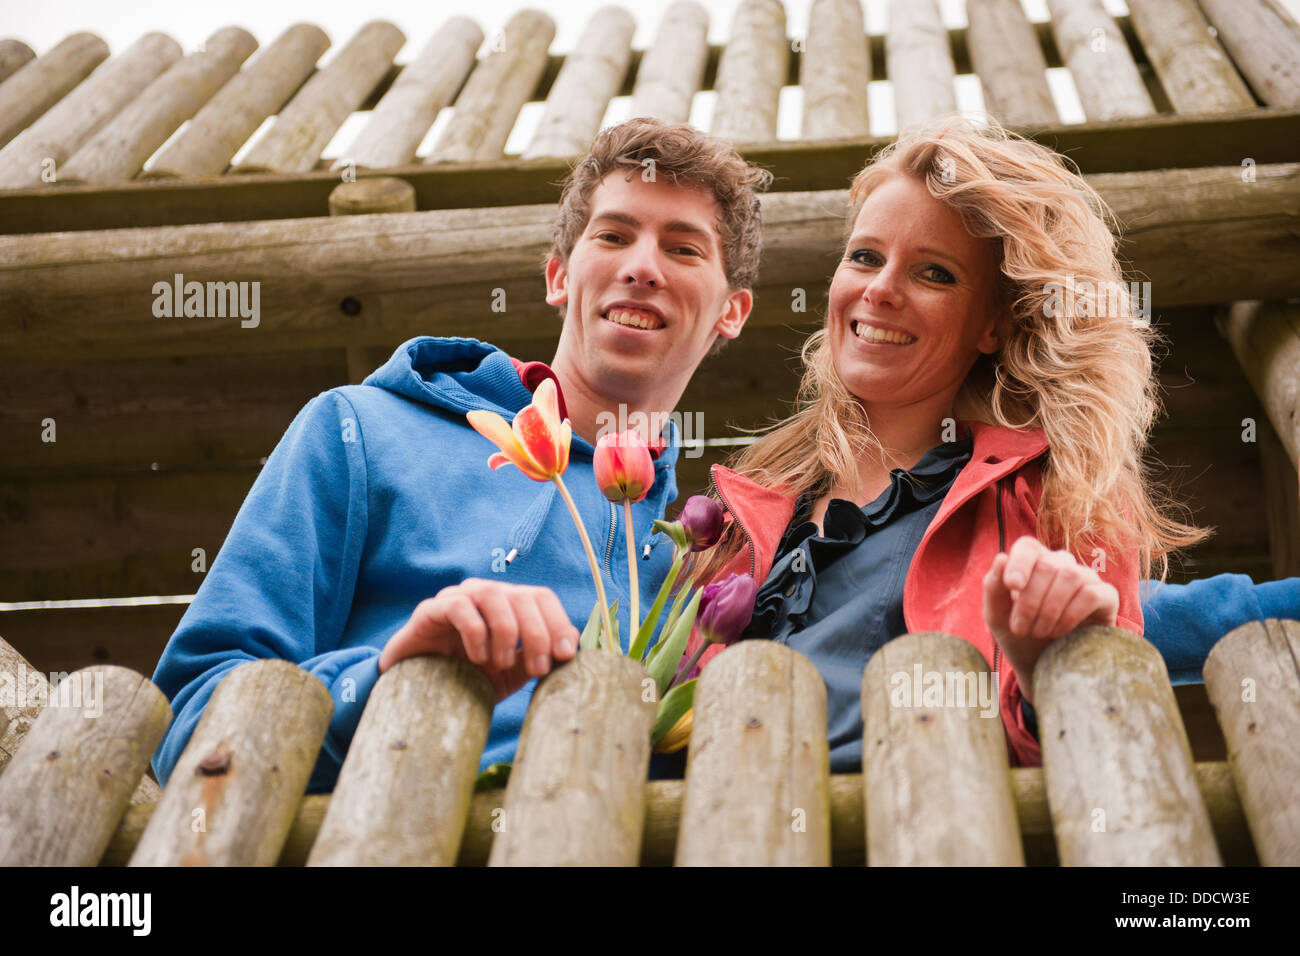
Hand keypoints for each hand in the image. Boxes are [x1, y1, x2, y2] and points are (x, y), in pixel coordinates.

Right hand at [379, 578, 580, 701]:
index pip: (542, 598)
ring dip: (507, 632)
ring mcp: (459, 597)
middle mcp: (487, 594)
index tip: (565, 654)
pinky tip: (476, 658)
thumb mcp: (511, 674)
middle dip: (538, 634)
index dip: (559, 622)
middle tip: (537, 669)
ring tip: (502, 663)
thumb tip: (571, 644)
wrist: (421, 692)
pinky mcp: (431, 609)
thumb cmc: (470, 678)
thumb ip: (538, 659)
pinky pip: (460, 608)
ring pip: (495, 596)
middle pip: (524, 596)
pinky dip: (476, 633)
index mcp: (510, 604)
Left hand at [983, 535, 1118, 702]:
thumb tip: (1001, 557)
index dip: (1019, 563)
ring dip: (1049, 610)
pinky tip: (1060, 632)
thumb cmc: (1017, 634)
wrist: (1041, 665)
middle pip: (1047, 566)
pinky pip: (1091, 594)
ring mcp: (1086, 577)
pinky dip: (1071, 615)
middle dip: (1030, 601)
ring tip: (1040, 632)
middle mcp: (1061, 563)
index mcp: (1032, 561)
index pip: (1028, 546)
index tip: (1012, 586)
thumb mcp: (995, 614)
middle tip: (1021, 629)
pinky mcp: (1106, 596)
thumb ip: (993, 586)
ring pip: (1070, 576)